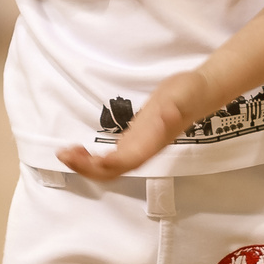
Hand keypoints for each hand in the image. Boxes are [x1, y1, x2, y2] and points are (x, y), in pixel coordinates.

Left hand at [59, 68, 208, 178]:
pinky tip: (80, 151)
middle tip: (64, 155)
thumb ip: (175, 109)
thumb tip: (169, 115)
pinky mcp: (135, 139)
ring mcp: (139, 146)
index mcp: (153, 142)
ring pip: (111, 167)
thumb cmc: (190, 94)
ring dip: (87, 166)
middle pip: (114, 171)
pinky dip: (93, 158)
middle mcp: (145, 150)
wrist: (200, 93)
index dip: (107, 165)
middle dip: (88, 169)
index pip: (128, 162)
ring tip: (66, 154)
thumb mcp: (182, 97)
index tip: (87, 158)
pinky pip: (111, 157)